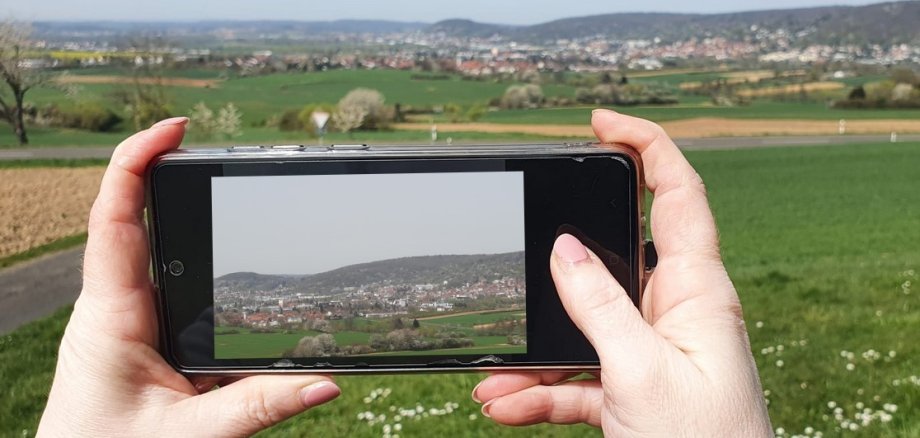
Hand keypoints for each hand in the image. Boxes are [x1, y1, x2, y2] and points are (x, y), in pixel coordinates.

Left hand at [38, 118, 339, 436]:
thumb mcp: (191, 435)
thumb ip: (260, 406)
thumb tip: (326, 380)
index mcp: (113, 316)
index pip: (115, 218)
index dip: (137, 161)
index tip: (176, 129)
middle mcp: (112, 305)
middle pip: (127, 215)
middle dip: (159, 170)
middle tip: (203, 143)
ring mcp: (121, 315)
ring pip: (143, 247)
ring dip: (169, 210)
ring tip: (211, 180)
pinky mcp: (134, 331)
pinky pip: (158, 279)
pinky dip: (183, 255)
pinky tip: (213, 252)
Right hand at [471, 110, 771, 435]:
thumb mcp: (642, 372)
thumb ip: (600, 307)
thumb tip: (564, 248)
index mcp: (695, 291)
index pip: (678, 194)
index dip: (645, 146)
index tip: (601, 124)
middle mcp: (673, 313)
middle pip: (614, 258)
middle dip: (562, 259)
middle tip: (524, 240)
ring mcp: (650, 352)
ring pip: (584, 328)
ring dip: (537, 349)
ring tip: (496, 373)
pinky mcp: (632, 392)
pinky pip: (578, 377)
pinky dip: (541, 390)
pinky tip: (504, 403)